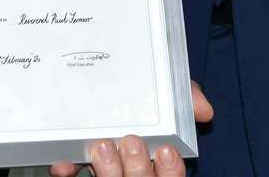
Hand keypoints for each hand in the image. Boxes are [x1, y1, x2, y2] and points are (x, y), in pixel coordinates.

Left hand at [49, 81, 212, 176]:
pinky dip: (68, 171)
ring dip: (107, 169)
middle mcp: (134, 172)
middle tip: (130, 141)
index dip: (170, 169)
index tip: (165, 149)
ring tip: (102, 145)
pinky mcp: (80, 171)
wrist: (103, 99)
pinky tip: (64, 162)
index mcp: (158, 163)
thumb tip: (204, 108)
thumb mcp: (166, 98)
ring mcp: (107, 174)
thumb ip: (185, 98)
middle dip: (137, 166)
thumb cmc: (141, 105)